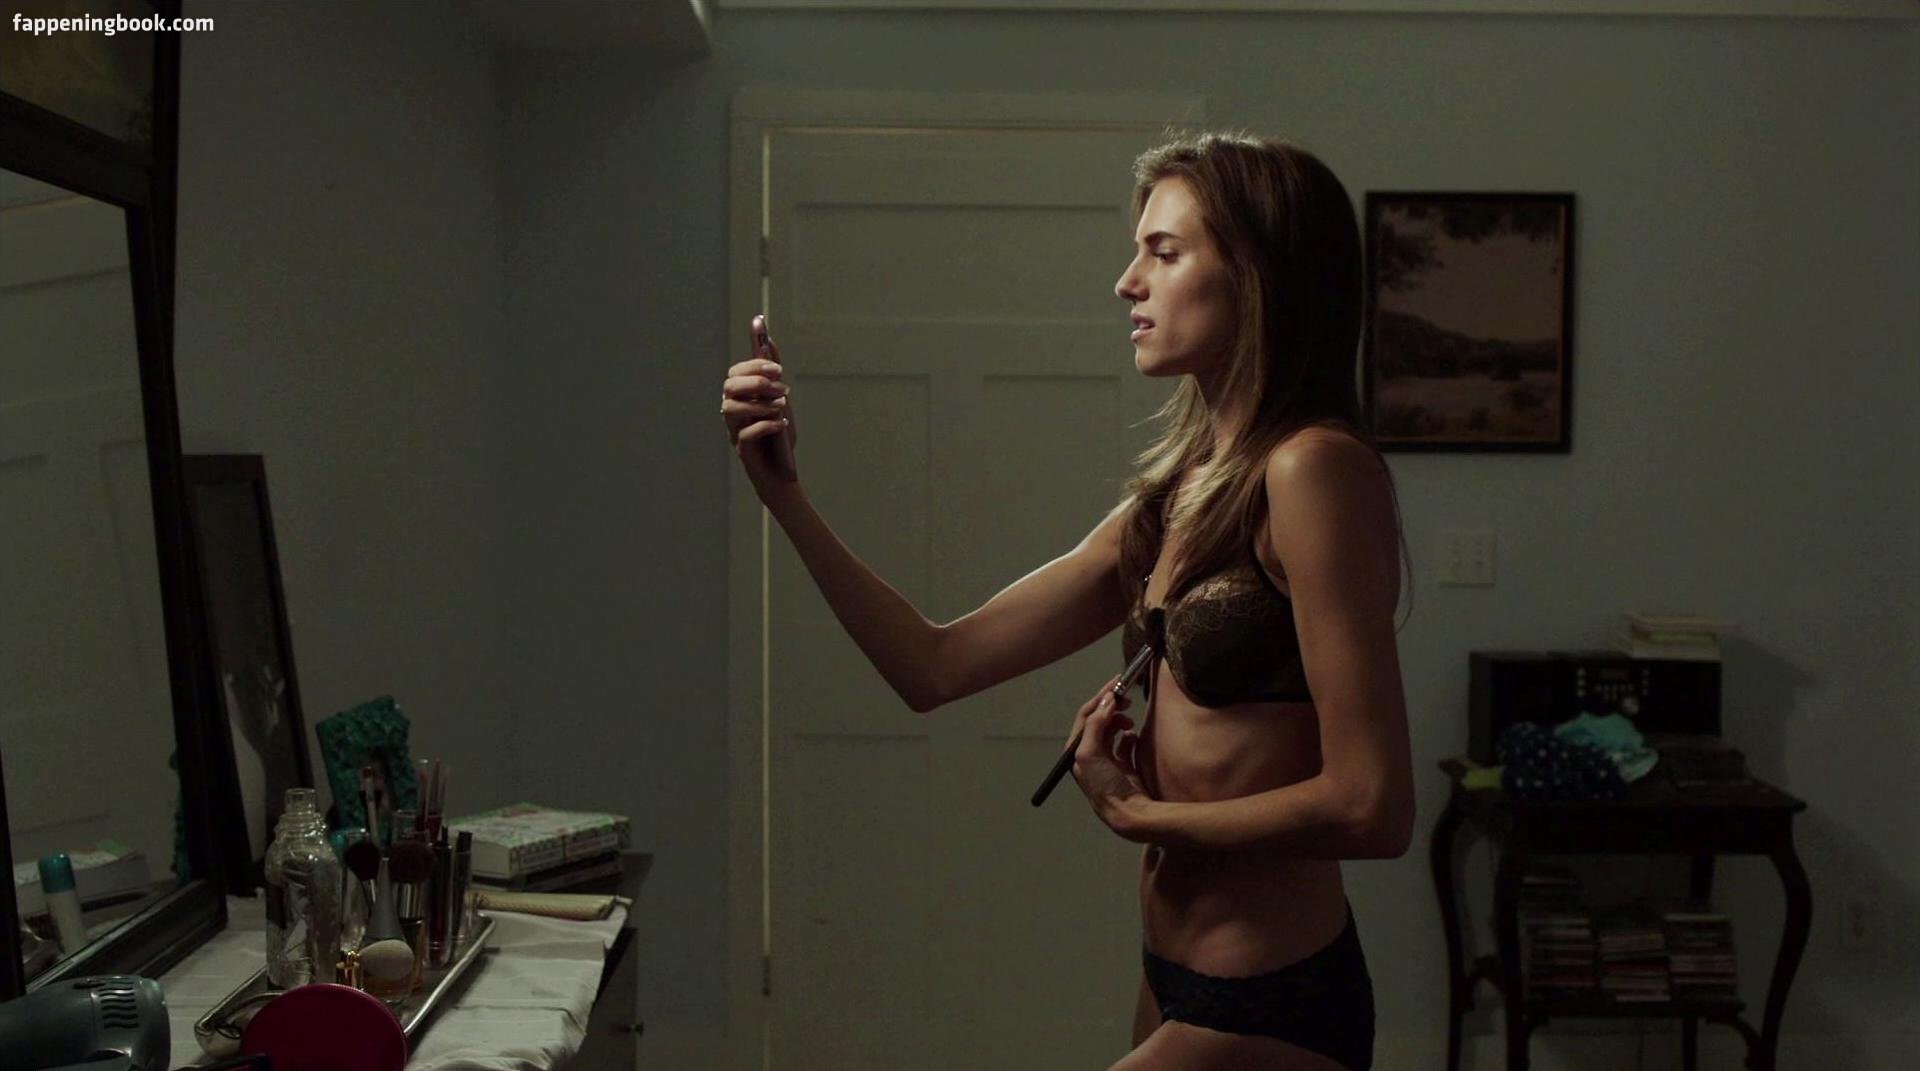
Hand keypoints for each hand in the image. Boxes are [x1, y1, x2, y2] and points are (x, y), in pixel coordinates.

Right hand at [722, 313, 798, 495]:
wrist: (783, 472)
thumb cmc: (778, 435)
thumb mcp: (781, 400)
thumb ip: (773, 373)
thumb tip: (769, 341)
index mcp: (741, 398)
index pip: (735, 372)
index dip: (754, 365)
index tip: (778, 368)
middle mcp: (733, 412)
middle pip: (729, 386)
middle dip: (756, 381)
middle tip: (781, 387)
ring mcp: (734, 431)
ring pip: (731, 408)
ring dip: (760, 404)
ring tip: (781, 408)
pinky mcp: (742, 450)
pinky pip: (745, 433)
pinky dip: (766, 425)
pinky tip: (781, 425)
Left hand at [1068, 677, 1148, 839]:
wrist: (1129, 814)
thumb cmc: (1105, 784)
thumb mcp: (1090, 752)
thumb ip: (1096, 724)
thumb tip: (1107, 699)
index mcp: (1076, 750)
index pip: (1086, 715)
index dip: (1100, 697)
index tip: (1117, 683)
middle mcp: (1089, 753)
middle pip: (1099, 720)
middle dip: (1112, 707)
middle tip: (1128, 698)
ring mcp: (1107, 760)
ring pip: (1112, 730)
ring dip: (1121, 721)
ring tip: (1130, 723)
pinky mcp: (1124, 766)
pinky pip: (1126, 743)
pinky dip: (1130, 737)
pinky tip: (1134, 739)